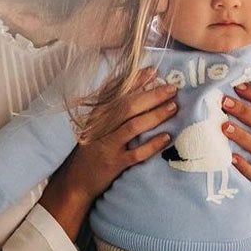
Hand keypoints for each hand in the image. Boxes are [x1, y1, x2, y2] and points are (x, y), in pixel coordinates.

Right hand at [39, 66, 177, 241]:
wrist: (77, 179)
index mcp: (98, 114)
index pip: (118, 92)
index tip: (154, 70)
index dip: (136, 80)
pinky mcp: (115, 163)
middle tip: (172, 89)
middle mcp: (101, 127)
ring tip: (173, 107)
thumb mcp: (97, 124)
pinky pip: (137, 153)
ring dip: (155, 116)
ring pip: (133, 126)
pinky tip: (167, 137)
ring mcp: (108, 145)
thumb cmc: (92, 147)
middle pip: (129, 107)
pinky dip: (152, 145)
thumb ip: (112, 106)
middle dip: (152, 96)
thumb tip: (135, 85)